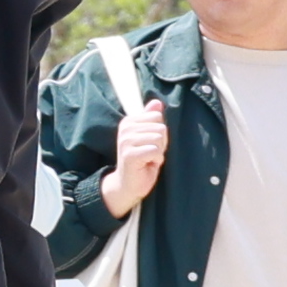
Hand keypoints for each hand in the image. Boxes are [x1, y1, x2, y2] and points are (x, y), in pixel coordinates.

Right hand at [107, 96, 174, 215]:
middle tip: (150, 154)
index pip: (157, 117)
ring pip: (158, 139)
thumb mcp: (149, 137)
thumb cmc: (142, 160)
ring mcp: (126, 141)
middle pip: (160, 128)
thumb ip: (151, 119)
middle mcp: (125, 129)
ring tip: (148, 159)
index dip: (160, 133)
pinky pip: (155, 151)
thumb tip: (157, 102)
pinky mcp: (129, 154)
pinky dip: (156, 160)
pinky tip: (147, 165)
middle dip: (161, 143)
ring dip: (159, 152)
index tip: (150, 143)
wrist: (129, 184)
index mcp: (129, 121)